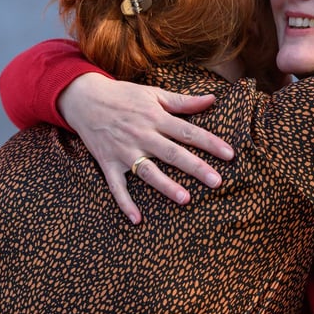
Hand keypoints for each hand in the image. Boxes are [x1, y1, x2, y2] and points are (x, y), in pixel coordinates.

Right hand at [58, 73, 233, 223]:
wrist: (84, 98)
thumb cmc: (123, 96)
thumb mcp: (153, 93)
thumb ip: (183, 102)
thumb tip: (212, 100)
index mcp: (155, 117)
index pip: (188, 132)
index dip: (210, 143)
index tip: (229, 155)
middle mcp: (142, 135)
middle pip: (173, 153)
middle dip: (195, 167)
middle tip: (216, 181)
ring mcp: (124, 151)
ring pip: (148, 171)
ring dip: (166, 185)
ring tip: (185, 199)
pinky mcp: (108, 163)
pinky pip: (117, 187)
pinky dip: (125, 203)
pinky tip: (137, 220)